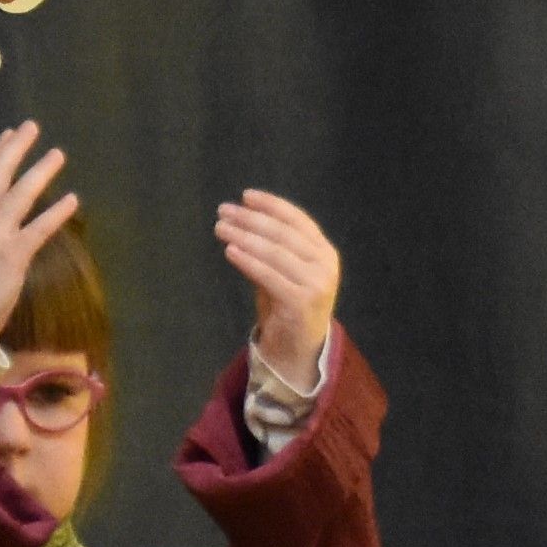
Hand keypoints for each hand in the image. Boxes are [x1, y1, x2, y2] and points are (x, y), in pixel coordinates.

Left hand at [219, 190, 341, 373]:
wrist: (298, 350)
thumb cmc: (286, 306)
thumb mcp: (282, 271)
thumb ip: (269, 248)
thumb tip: (240, 219)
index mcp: (324, 252)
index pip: (297, 220)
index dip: (272, 205)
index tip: (246, 196)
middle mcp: (325, 265)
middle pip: (283, 233)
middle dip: (251, 219)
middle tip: (224, 211)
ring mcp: (316, 284)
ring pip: (275, 252)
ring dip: (244, 237)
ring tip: (221, 228)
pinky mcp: (301, 302)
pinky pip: (269, 276)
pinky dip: (248, 261)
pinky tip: (230, 251)